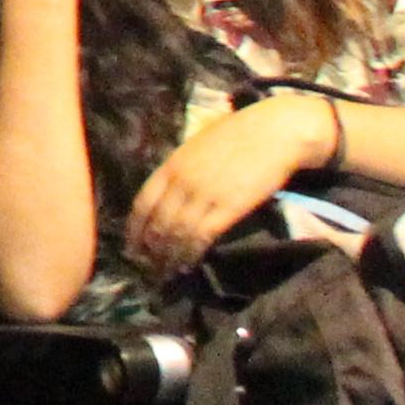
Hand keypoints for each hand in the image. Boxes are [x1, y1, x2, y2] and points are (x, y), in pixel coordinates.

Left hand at [125, 96, 331, 278]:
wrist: (273, 133)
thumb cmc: (238, 135)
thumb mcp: (197, 147)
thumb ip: (181, 168)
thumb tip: (169, 190)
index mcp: (172, 165)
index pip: (143, 203)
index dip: (135, 229)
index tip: (131, 246)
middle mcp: (182, 181)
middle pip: (158, 222)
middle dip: (150, 248)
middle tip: (148, 267)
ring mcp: (204, 194)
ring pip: (178, 232)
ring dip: (170, 255)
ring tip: (167, 272)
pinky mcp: (228, 207)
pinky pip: (202, 235)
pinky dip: (192, 252)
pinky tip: (189, 263)